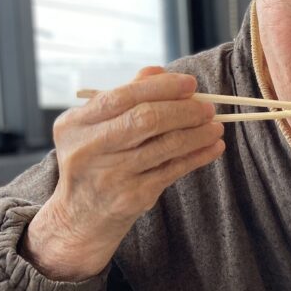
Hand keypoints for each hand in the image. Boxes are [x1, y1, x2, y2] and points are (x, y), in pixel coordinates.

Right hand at [21, 67, 224, 279]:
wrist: (80, 218)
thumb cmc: (93, 163)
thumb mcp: (95, 129)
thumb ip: (125, 98)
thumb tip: (158, 72)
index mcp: (74, 125)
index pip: (122, 97)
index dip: (161, 88)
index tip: (190, 84)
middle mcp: (88, 150)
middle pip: (146, 120)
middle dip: (184, 110)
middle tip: (208, 107)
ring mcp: (111, 176)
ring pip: (165, 146)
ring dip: (197, 133)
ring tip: (216, 126)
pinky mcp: (132, 197)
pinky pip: (173, 170)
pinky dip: (197, 156)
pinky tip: (212, 147)